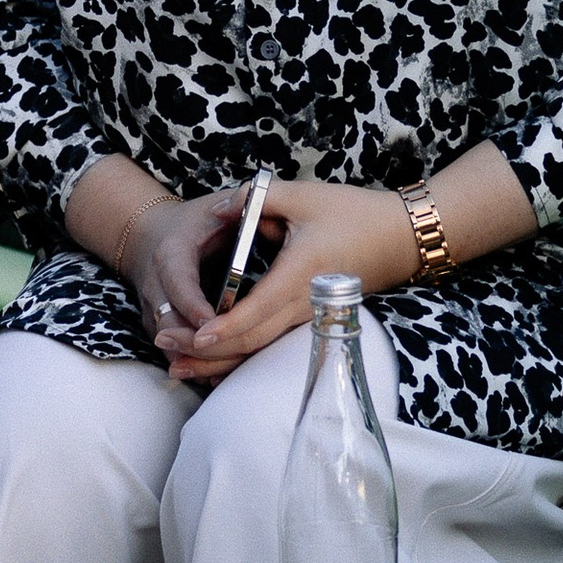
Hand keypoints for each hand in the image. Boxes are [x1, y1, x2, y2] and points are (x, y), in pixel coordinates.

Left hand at [162, 174, 414, 384]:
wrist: (397, 238)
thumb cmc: (352, 213)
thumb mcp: (303, 196)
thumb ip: (257, 198)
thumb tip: (220, 208)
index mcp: (300, 272)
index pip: (257, 309)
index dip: (224, 326)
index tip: (193, 336)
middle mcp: (304, 302)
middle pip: (252, 339)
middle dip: (206, 350)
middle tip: (165, 347)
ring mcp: (307, 315)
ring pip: (259, 348)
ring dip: (218, 360)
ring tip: (177, 367)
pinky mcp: (307, 318)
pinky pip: (268, 344)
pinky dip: (238, 356)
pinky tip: (212, 363)